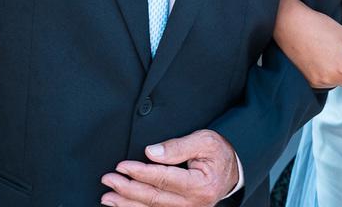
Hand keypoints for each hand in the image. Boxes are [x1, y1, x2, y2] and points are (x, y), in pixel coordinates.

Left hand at [100, 129, 237, 206]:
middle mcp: (194, 204)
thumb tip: (151, 152)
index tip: (121, 166)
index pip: (164, 178)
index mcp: (201, 185)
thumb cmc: (219, 152)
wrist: (234, 171)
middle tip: (108, 180)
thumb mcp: (204, 140)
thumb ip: (178, 146)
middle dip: (127, 189)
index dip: (140, 172)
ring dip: (127, 204)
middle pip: (154, 197)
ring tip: (108, 197)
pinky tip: (123, 206)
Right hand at [274, 0, 341, 90]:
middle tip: (338, 49)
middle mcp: (329, 80)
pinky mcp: (307, 82)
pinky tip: (318, 57)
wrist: (289, 24)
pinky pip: (325, 81)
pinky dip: (325, 72)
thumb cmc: (318, 26)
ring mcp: (316, 83)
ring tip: (325, 51)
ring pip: (338, 82)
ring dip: (337, 71)